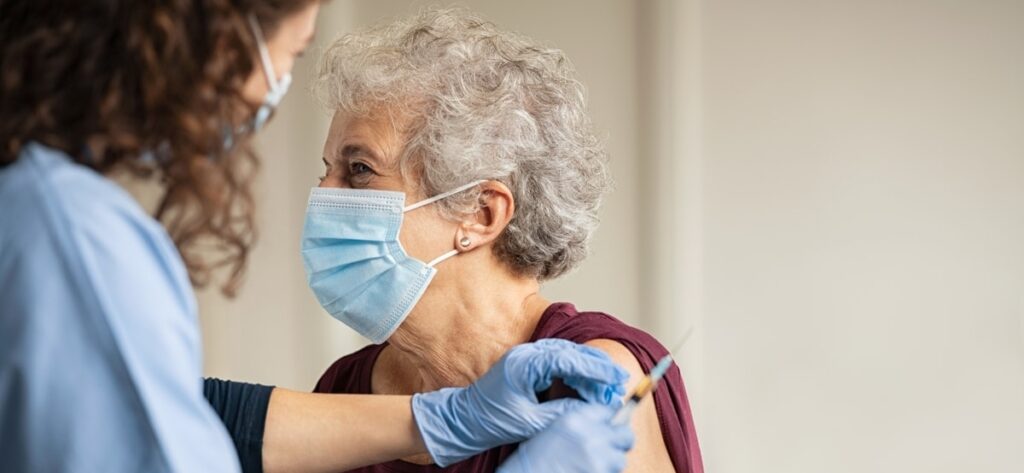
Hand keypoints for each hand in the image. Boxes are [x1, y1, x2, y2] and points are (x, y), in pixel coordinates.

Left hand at [411, 339, 627, 465]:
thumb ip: (562, 413)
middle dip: (597, 368)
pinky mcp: (528, 365)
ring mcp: (527, 357)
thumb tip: (591, 409)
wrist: (464, 420)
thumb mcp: (531, 422)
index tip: (616, 378)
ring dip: (588, 371)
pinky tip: (587, 387)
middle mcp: (526, 354)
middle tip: (618, 382)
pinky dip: (575, 373)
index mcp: (524, 364)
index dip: (596, 368)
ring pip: (567, 356)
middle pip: (571, 353)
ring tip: (607, 387)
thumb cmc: (490, 420)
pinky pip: (558, 363)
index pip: (568, 359)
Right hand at [497, 403, 634, 472]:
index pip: (608, 411)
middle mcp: (590, 436)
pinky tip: (587, 471)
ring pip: (620, 459)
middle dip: (621, 440)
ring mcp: (598, 459)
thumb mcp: (554, 430)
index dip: (611, 419)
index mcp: (575, 420)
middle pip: (625, 434)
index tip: (612, 424)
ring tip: (591, 464)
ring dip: (611, 462)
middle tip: (611, 447)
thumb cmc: (533, 458)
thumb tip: (606, 426)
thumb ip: (580, 424)